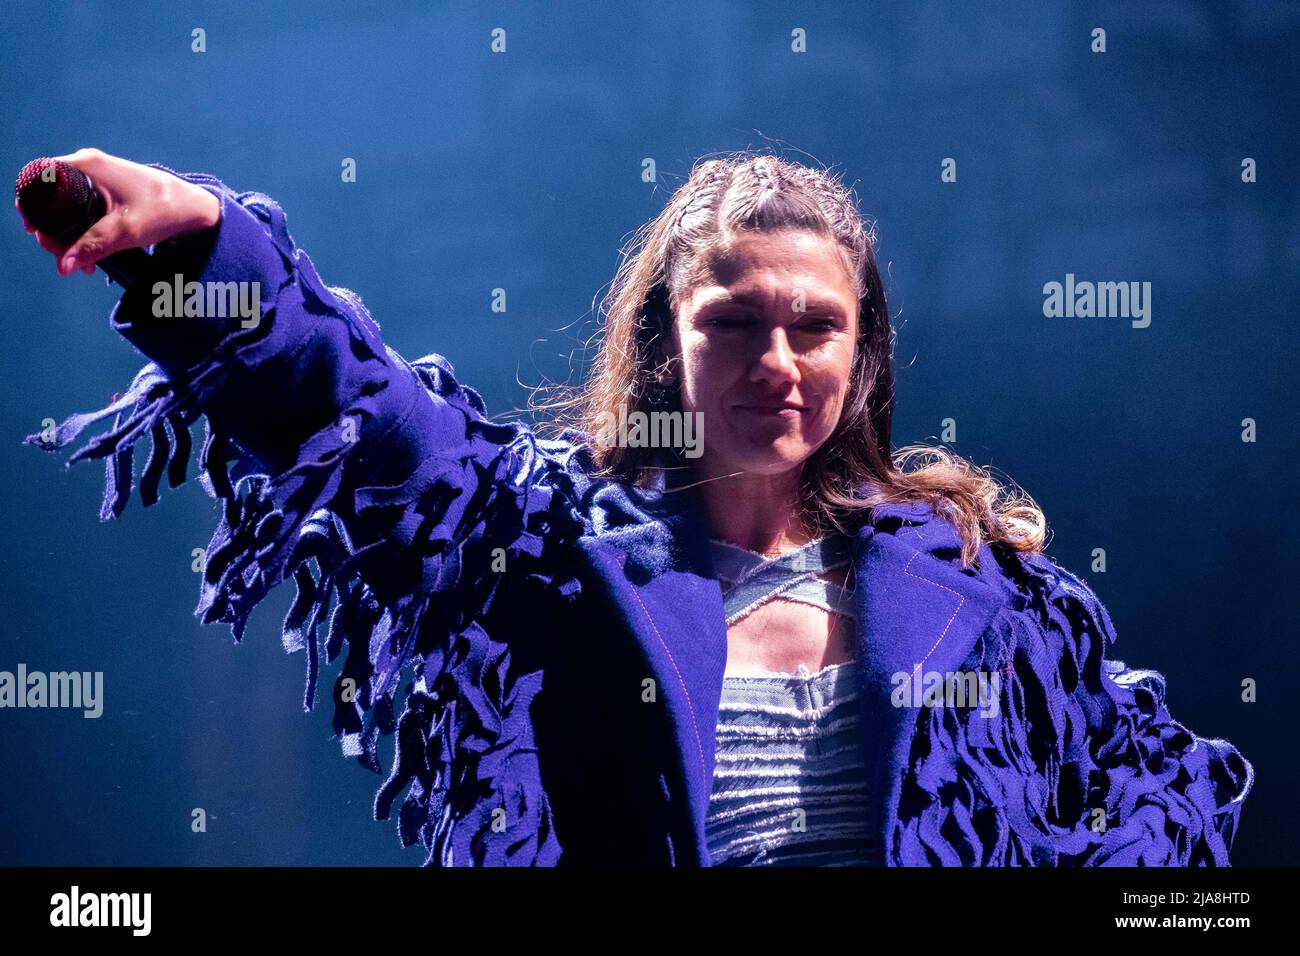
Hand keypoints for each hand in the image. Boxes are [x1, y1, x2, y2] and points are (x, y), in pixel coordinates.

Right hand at [16, 148, 221, 276]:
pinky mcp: (107, 191)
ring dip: (69, 236)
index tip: (40, 236)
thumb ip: (93, 247)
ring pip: (66, 208)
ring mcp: (97, 177)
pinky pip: (82, 210)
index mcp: (85, 165)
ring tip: (83, 264)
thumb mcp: (126, 231)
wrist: (195, 207)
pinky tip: (91, 257)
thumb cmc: (164, 210)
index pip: (39, 182)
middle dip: (53, 231)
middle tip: (66, 258)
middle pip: (50, 199)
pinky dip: (82, 232)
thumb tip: (63, 267)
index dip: (33, 210)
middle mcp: (87, 166)